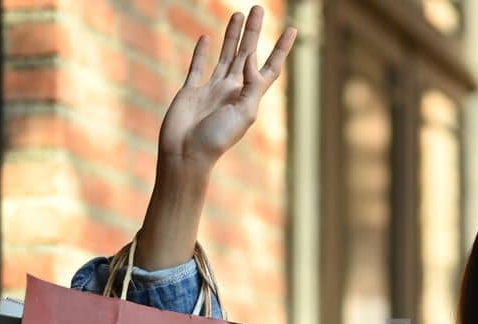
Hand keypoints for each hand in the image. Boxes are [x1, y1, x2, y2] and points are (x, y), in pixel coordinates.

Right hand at [160, 6, 295, 171]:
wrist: (185, 154)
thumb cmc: (217, 140)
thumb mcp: (244, 113)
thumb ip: (252, 85)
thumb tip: (251, 57)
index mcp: (249, 96)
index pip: (269, 67)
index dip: (281, 49)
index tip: (291, 29)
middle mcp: (232, 89)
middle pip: (247, 53)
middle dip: (254, 31)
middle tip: (259, 8)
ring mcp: (211, 89)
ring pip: (225, 54)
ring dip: (232, 35)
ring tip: (238, 14)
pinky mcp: (191, 90)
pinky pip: (197, 67)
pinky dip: (200, 52)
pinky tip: (205, 37)